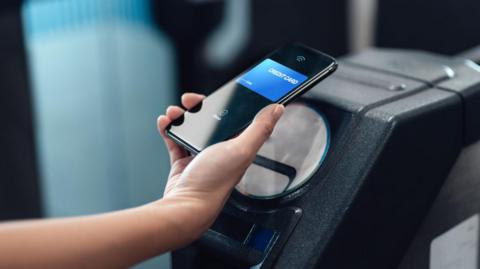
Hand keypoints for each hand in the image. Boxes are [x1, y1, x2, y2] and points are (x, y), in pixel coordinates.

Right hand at [154, 92, 283, 239]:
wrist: (186, 206)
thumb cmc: (214, 183)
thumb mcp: (241, 149)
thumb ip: (259, 128)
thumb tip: (277, 109)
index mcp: (239, 147)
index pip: (235, 118)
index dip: (227, 104)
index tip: (217, 94)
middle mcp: (221, 151)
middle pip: (211, 121)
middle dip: (199, 107)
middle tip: (188, 100)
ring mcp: (201, 157)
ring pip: (192, 129)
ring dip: (181, 117)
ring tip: (173, 112)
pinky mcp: (183, 163)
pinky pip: (175, 140)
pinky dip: (169, 130)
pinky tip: (164, 123)